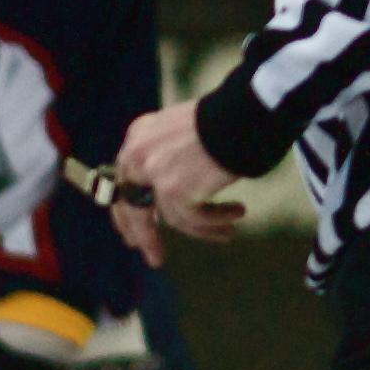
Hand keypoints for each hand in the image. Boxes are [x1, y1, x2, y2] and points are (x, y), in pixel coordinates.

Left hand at [112, 102, 245, 263]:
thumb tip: (163, 193)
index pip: (123, 182)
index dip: (126, 213)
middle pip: (134, 206)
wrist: (246, 111)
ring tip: (227, 231)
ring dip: (202, 228)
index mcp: (138, 137)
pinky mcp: (174, 189)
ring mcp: (154, 173)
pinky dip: (215, 222)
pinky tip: (234, 218)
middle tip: (154, 258)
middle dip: (145, 236)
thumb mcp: (182, 132)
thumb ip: (166, 156)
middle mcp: (138, 154)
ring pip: (171, 218)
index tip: (131, 236)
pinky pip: (193, 219)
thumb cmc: (226, 118)